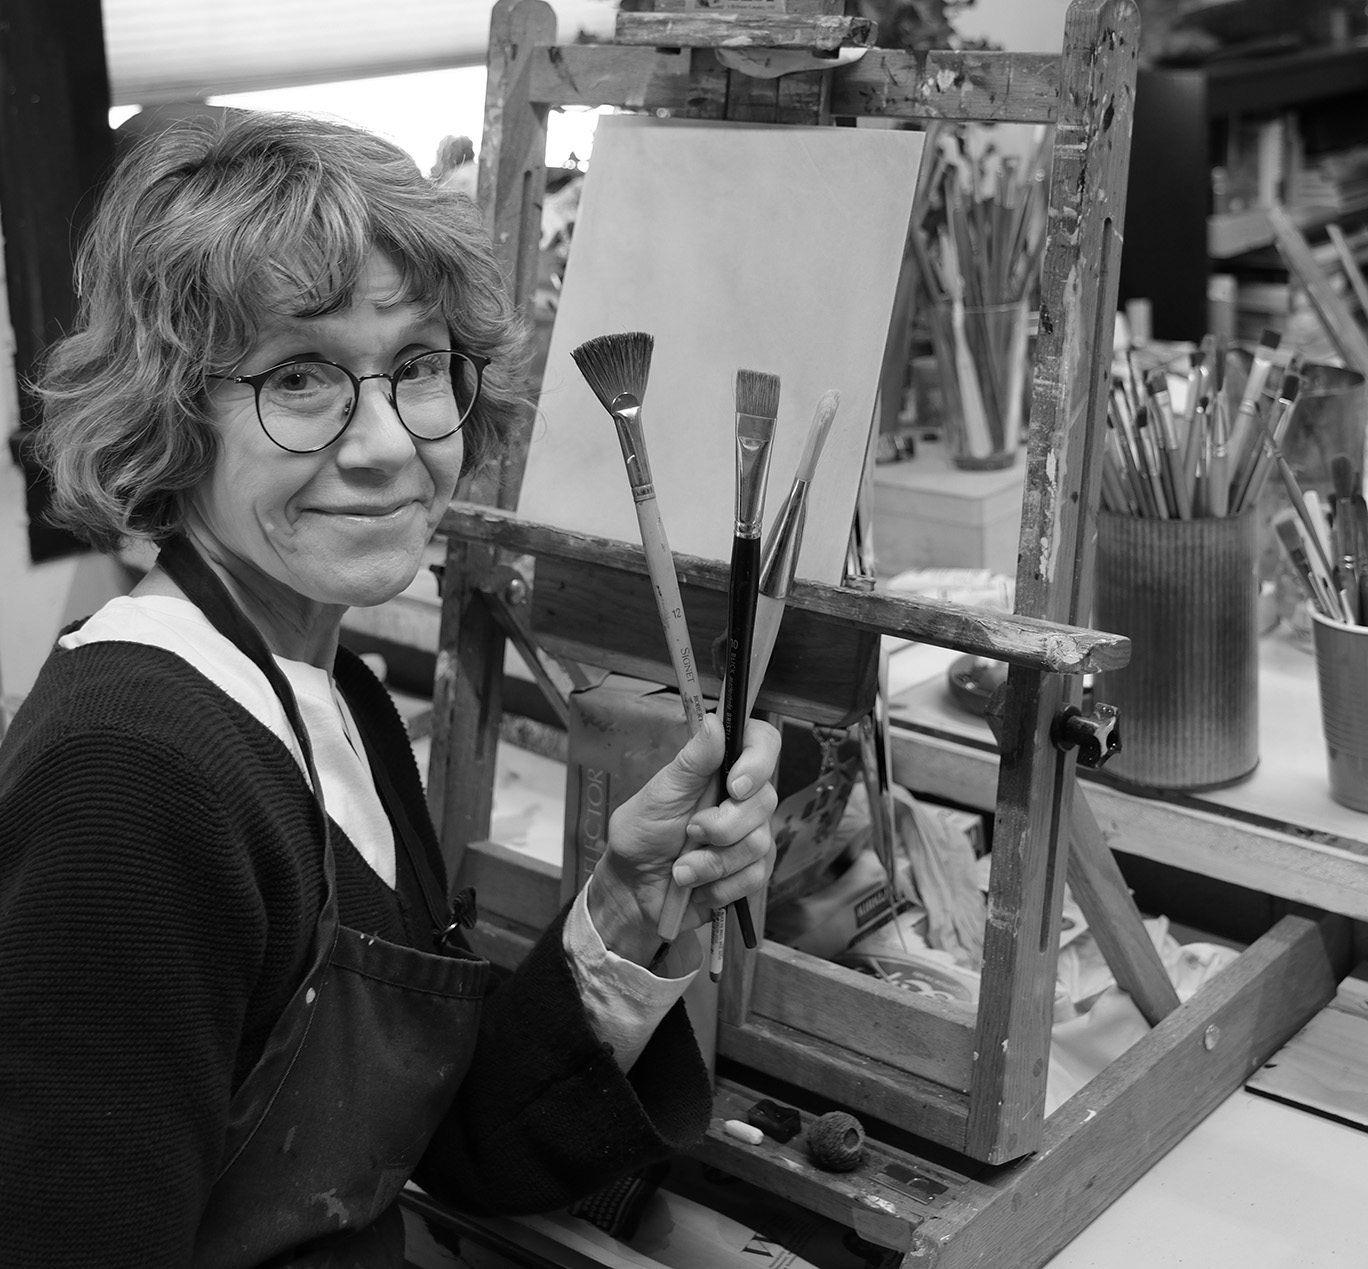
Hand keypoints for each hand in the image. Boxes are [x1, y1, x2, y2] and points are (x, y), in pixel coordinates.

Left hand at [587, 714, 779, 965]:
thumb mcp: (659, 795)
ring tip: (682, 868)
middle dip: (723, 825)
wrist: (633, 890)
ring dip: (713, 862)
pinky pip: (756, 875)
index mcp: (718, 769)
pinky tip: (697, 885)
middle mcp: (740, 797)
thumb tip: (714, 722)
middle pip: (766, 799)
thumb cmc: (641, 836)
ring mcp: (750, 834)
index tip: (733, 785)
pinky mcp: (752, 869)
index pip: (762, 743)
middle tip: (690, 832)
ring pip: (760, 842)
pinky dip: (720, 885)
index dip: (758, 760)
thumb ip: (691, 763)